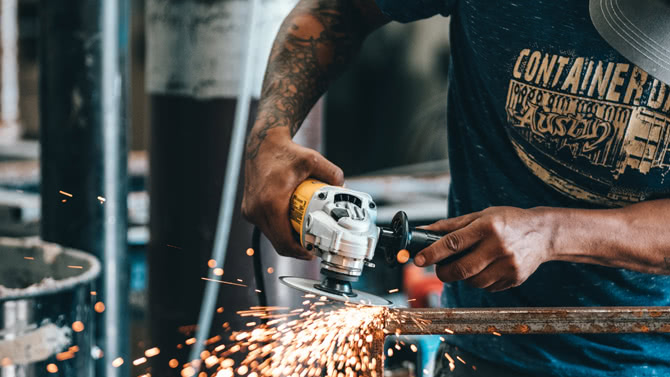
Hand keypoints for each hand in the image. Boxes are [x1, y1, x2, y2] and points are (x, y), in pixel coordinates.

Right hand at [242, 132, 343, 259]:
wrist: (262, 145)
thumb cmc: (285, 152)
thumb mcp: (313, 160)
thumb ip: (333, 174)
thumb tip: (345, 190)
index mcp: (270, 203)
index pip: (284, 241)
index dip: (300, 252)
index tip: (313, 252)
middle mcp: (256, 210)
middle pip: (279, 243)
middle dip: (297, 248)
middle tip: (314, 245)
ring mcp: (250, 211)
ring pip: (272, 237)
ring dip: (288, 240)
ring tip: (306, 235)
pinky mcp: (249, 210)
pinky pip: (267, 228)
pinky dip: (280, 230)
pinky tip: (293, 225)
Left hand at [414, 206, 555, 291]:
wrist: (544, 233)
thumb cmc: (507, 221)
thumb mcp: (480, 216)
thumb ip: (450, 226)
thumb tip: (422, 232)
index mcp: (487, 226)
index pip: (453, 243)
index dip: (432, 253)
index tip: (418, 260)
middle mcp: (498, 246)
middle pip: (461, 269)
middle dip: (444, 272)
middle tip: (440, 268)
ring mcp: (508, 265)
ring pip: (473, 282)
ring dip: (463, 277)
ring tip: (469, 264)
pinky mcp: (515, 279)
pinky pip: (487, 287)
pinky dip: (480, 280)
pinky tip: (486, 268)